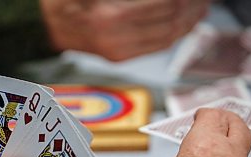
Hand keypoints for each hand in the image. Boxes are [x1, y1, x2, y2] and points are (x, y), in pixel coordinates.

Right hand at [40, 0, 210, 60]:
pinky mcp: (120, 57)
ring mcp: (118, 51)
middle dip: (193, 6)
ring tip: (200, 8)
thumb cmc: (68, 1)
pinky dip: (176, 34)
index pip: (164, 4)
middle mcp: (116, 38)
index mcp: (111, 16)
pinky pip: (157, 47)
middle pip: (171, 21)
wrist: (50, 23)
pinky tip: (184, 24)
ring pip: (168, 37)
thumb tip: (164, 0)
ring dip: (189, 22)